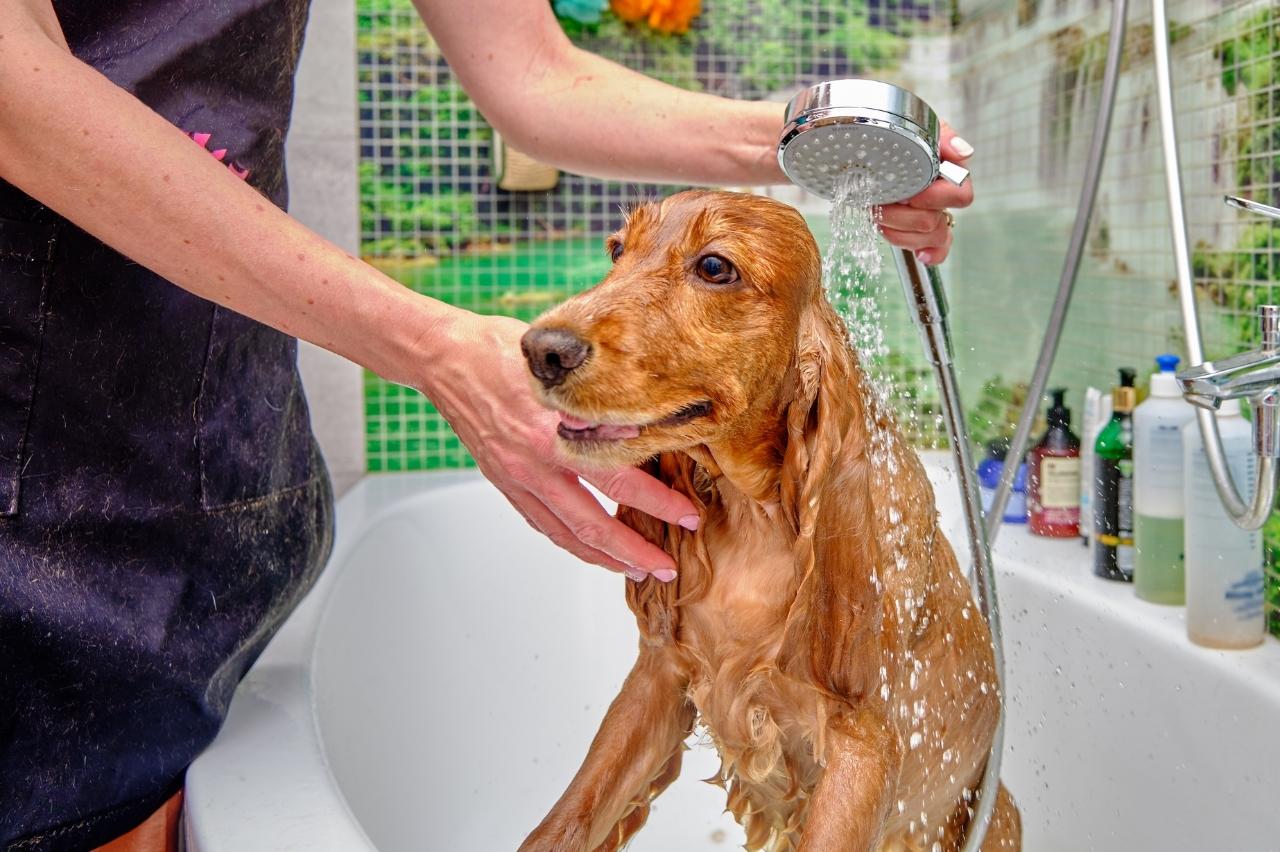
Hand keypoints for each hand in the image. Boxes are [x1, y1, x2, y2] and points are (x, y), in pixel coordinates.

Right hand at [419, 310, 696, 581]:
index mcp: (551, 434)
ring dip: (603, 557)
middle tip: (665, 566)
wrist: (443, 357)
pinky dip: (569, 541)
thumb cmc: (498, 349)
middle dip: (634, 552)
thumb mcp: (557, 366)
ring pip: (565, 533)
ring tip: (634, 569)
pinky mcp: (503, 481)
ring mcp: (514, 477)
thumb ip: (595, 402)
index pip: (618, 479)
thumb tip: (638, 428)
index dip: (657, 503)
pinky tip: (589, 547)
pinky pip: (541, 523)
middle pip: (592, 524)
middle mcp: (532, 464)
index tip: (688, 515)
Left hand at [877, 122, 973, 264]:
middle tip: (882, 202)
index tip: (910, 194)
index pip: (960, 196)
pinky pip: (936, 252)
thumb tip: (963, 153)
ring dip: (899, 230)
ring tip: (879, 214)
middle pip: (935, 223)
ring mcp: (933, 217)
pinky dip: (930, 254)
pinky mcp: (920, 233)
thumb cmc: (900, 137)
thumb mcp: (920, 128)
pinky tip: (920, 253)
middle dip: (903, 216)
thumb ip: (943, 137)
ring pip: (930, 238)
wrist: (872, 146)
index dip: (935, 199)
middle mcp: (943, 199)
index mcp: (948, 174)